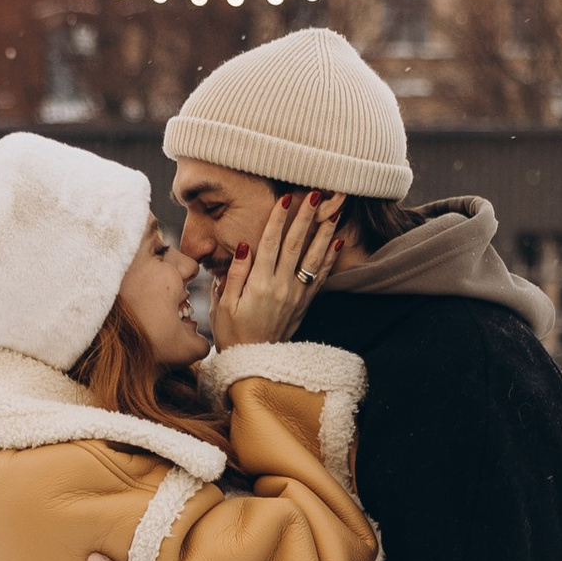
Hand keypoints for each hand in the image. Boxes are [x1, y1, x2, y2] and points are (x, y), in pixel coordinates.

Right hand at [209, 192, 345, 350]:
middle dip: (307, 218)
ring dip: (324, 232)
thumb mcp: (223, 306)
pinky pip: (320, 276)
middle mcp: (281, 288)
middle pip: (296, 245)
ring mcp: (296, 295)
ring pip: (313, 258)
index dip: (278, 220)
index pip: (270, 244)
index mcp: (259, 285)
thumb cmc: (232, 334)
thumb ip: (235, 274)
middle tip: (317, 195)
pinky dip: (330, 257)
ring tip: (335, 210)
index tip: (286, 199)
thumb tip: (244, 246)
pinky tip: (338, 240)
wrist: (253, 365)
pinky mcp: (304, 303)